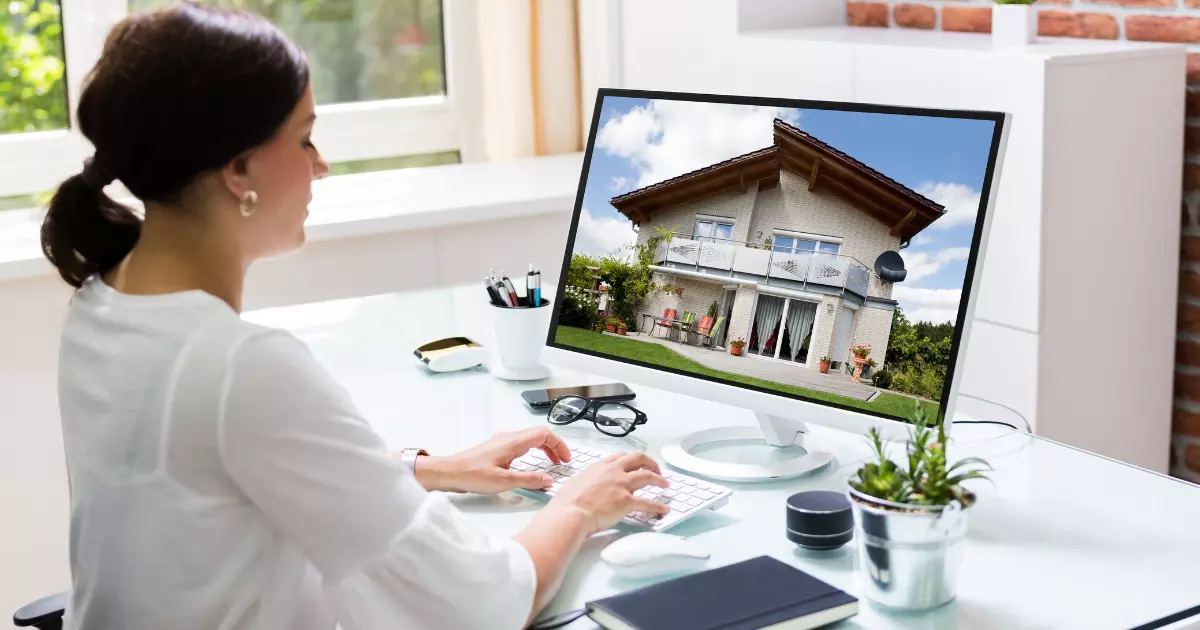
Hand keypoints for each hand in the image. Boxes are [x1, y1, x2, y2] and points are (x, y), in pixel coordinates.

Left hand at [414, 427, 571, 493]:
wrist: (449, 472)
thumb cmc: (471, 474)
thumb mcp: (504, 481)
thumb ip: (529, 480)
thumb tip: (548, 480)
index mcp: (513, 441)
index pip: (544, 435)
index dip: (559, 446)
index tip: (566, 459)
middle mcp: (509, 438)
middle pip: (539, 435)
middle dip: (554, 447)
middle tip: (562, 462)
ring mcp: (502, 442)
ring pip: (531, 439)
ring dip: (544, 449)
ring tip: (551, 463)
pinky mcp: (497, 449)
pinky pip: (522, 445)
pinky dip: (533, 452)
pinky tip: (531, 465)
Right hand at [549, 451, 670, 534]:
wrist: (570, 513)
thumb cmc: (567, 502)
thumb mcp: (576, 483)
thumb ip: (587, 481)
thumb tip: (587, 487)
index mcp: (600, 466)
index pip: (621, 456)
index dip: (632, 459)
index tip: (636, 463)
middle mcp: (613, 471)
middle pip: (638, 459)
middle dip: (650, 462)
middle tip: (656, 470)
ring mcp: (621, 485)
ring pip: (648, 476)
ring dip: (659, 479)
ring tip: (665, 484)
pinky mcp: (626, 501)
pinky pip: (647, 503)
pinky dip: (658, 506)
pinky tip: (664, 509)